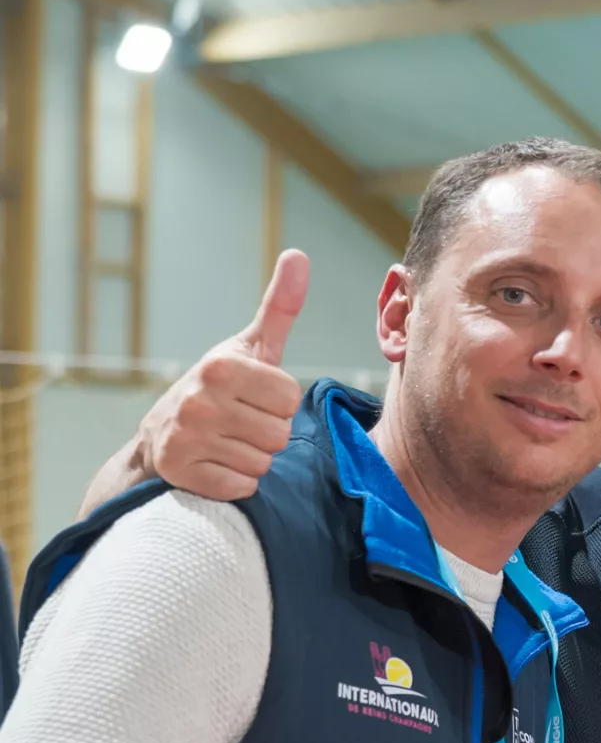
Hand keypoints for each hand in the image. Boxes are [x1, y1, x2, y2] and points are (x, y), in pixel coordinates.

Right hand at [122, 251, 307, 504]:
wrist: (159, 436)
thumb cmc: (220, 387)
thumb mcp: (250, 347)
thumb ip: (280, 307)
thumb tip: (298, 255)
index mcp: (222, 366)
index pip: (290, 399)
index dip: (277, 402)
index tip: (252, 397)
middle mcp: (200, 400)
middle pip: (280, 434)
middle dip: (267, 432)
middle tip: (238, 422)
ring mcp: (187, 437)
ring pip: (263, 462)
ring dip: (252, 457)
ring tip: (225, 441)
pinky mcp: (182, 472)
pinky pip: (243, 486)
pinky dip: (235, 481)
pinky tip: (214, 463)